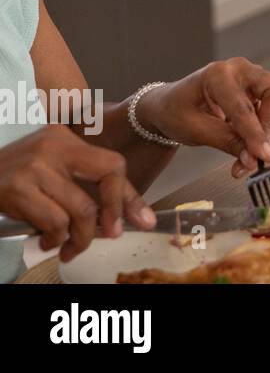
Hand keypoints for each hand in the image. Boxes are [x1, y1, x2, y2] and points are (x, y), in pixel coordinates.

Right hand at [0, 126, 153, 260]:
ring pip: (80, 209)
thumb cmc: (13, 177)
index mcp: (66, 139)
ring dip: (81, 237)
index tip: (141, 219)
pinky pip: (54, 222)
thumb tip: (130, 216)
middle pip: (107, 176)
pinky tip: (49, 242)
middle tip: (109, 235)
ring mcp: (34, 167)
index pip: (113, 164)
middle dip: (114, 212)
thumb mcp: (50, 170)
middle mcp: (54, 146)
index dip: (129, 195)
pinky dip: (56, 239)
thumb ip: (85, 185)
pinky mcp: (17, 190)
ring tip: (71, 247)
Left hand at [135, 57, 269, 177]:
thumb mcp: (195, 130)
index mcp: (217, 74)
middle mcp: (239, 70)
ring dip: (266, 135)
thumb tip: (253, 160)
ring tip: (247, 160)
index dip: (255, 133)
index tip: (263, 156)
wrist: (168, 106)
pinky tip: (247, 151)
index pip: (244, 106)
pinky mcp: (256, 92)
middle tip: (262, 152)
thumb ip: (227, 142)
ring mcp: (250, 79)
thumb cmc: (175, 111)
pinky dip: (261, 135)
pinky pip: (269, 113)